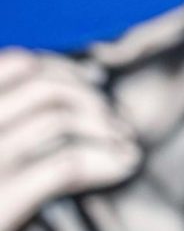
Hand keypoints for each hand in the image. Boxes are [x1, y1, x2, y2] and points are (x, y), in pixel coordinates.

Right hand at [0, 48, 141, 230]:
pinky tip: (123, 166)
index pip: (15, 65)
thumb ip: (12, 122)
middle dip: (91, 99)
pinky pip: (65, 164)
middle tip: (117, 123)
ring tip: (125, 146)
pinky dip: (103, 159)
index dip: (62, 70)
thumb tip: (78, 89)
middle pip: (44, 86)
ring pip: (58, 118)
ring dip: (105, 127)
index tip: (94, 85)